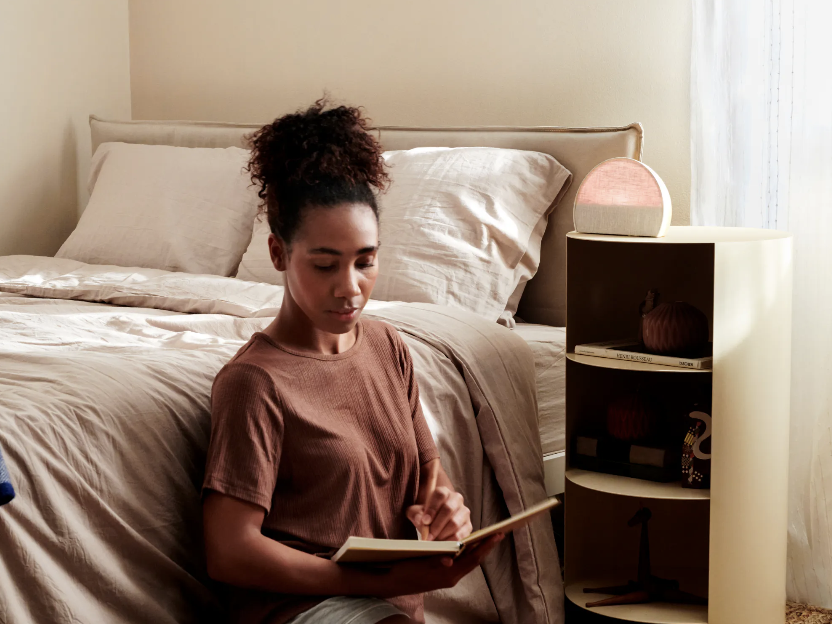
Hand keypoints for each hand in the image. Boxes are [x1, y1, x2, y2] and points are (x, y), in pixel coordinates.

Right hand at [375, 534, 503, 596]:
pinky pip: (460, 563)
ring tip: (486, 536)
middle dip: (486, 547)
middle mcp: (451, 578)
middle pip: (474, 561)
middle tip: (498, 534)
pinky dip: (466, 552)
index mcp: (447, 575)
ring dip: (477, 549)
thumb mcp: (418, 563)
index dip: (485, 547)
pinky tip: (466, 543)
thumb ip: (434, 560)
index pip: (472, 560)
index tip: (497, 535)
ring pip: (467, 562)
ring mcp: (447, 578)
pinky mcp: (443, 575)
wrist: (391, 582)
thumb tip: (450, 559)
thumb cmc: (403, 570)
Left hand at [406, 486, 471, 541]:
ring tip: (434, 540)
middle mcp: (456, 499)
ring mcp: (464, 512)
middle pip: (448, 509)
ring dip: (442, 534)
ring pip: (455, 523)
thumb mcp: (416, 512)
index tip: (425, 521)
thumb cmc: (426, 516)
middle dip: (436, 525)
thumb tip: (421, 520)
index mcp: (443, 492)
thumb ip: (415, 514)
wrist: (436, 524)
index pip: (440, 495)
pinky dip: (450, 541)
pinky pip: (461, 534)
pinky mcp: (468, 525)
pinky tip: (442, 544)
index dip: (432, 508)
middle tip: (428, 536)